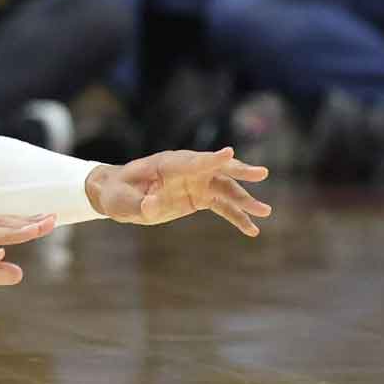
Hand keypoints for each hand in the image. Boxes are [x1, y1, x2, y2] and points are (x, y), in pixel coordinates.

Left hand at [90, 147, 271, 236]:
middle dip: (239, 171)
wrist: (118, 194)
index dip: (211, 159)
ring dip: (245, 200)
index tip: (229, 154)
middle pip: (217, 169)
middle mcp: (187, 170)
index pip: (193, 161)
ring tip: (265, 212)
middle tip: (262, 173)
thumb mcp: (123, 201)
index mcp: (168, 164)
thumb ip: (140, 204)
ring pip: (225, 189)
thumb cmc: (118, 193)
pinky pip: (222, 206)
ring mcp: (195, 183)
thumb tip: (153, 205)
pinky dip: (237, 216)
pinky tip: (252, 229)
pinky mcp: (199, 197)